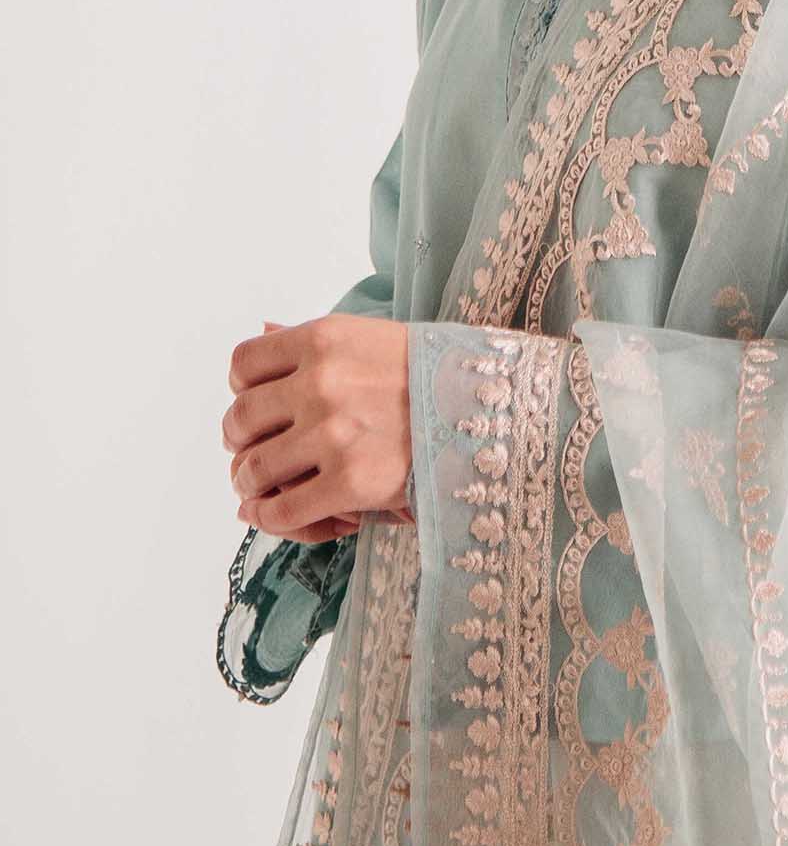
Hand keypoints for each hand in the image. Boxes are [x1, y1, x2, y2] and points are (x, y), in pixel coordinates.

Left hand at [225, 314, 413, 544]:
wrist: (490, 410)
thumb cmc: (434, 372)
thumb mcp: (371, 336)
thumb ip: (314, 340)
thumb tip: (264, 329)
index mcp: (323, 340)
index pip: (244, 365)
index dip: (241, 389)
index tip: (255, 402)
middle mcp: (320, 384)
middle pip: (241, 417)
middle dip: (238, 439)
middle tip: (249, 449)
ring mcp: (333, 435)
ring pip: (253, 467)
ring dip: (248, 480)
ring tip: (257, 485)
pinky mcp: (350, 482)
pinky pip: (282, 509)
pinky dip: (267, 516)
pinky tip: (269, 512)